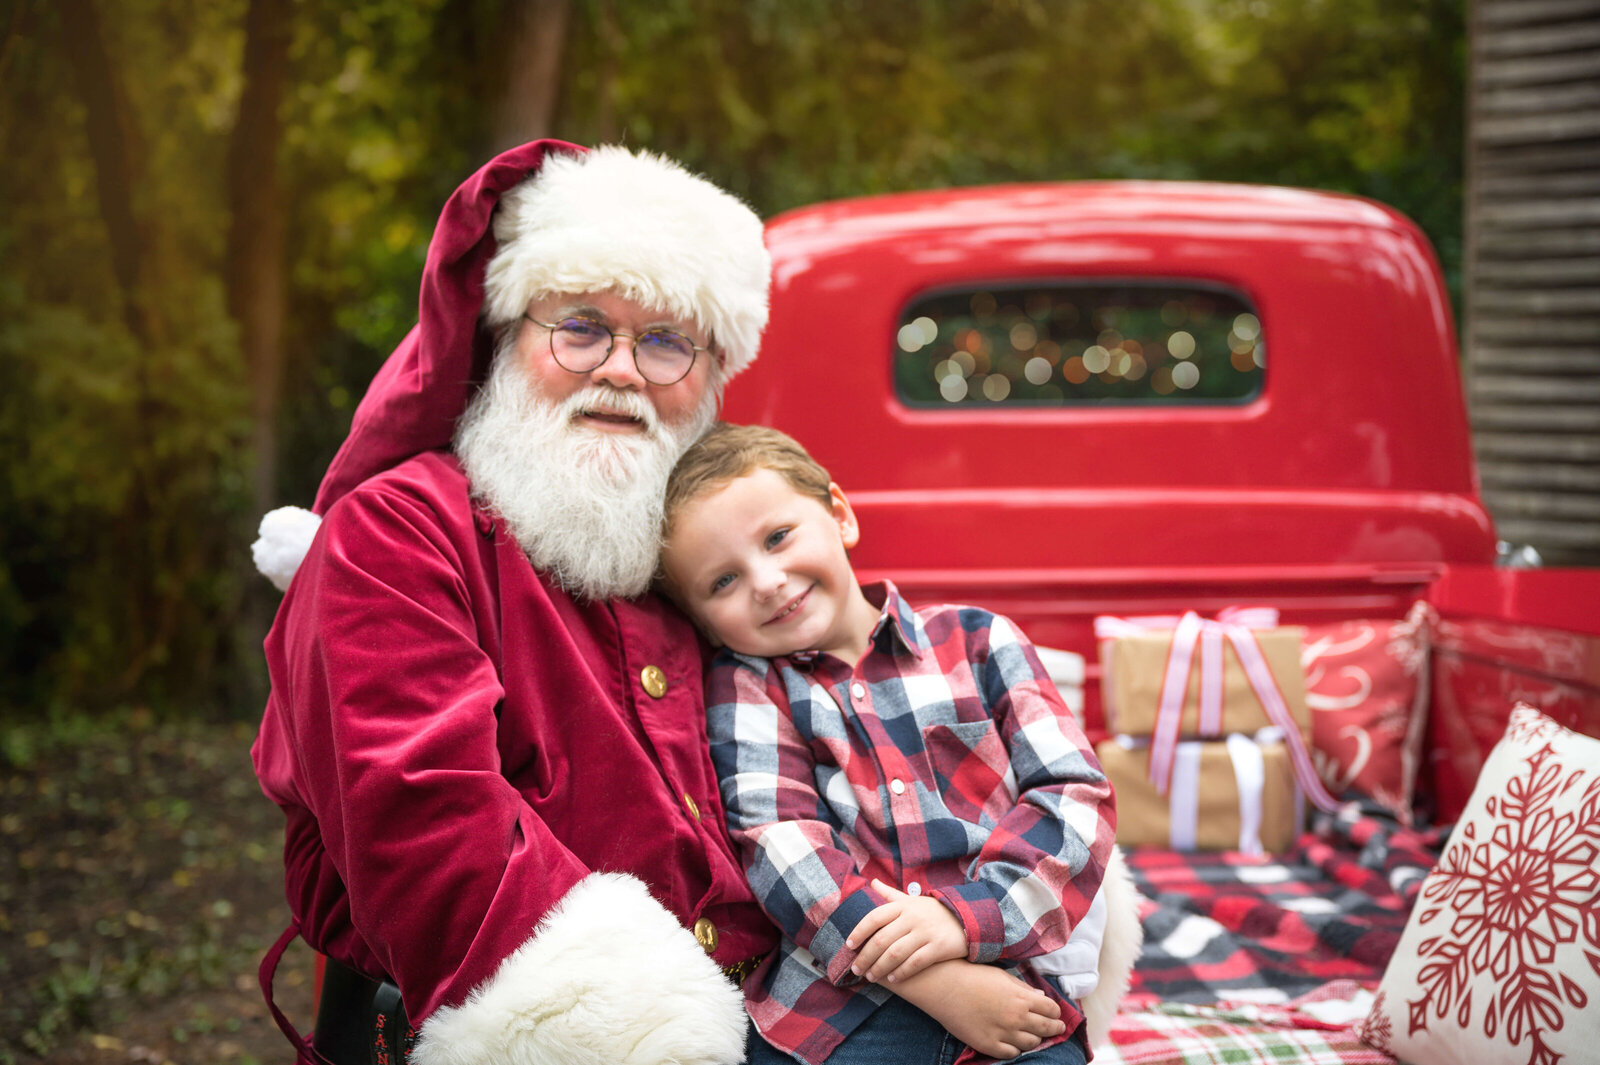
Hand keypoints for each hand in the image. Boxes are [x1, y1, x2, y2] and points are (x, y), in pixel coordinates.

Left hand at [846, 878, 967, 983]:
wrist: (967, 919)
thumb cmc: (932, 911)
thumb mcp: (912, 900)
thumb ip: (890, 894)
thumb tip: (873, 882)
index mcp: (903, 906)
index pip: (874, 918)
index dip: (859, 932)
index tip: (849, 946)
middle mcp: (912, 917)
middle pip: (881, 940)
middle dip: (865, 957)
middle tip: (856, 970)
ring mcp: (926, 932)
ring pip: (895, 954)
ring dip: (879, 968)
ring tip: (871, 977)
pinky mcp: (938, 947)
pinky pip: (915, 963)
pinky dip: (901, 972)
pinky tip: (893, 979)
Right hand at [893, 960, 1065, 1059]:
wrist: (944, 986)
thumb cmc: (973, 976)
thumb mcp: (1002, 976)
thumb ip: (1023, 988)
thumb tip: (1041, 996)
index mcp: (1022, 997)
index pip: (1051, 1009)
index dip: (1056, 1012)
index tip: (1056, 1014)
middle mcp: (1016, 1017)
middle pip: (1046, 1028)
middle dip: (1054, 1028)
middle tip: (1057, 1029)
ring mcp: (1003, 1033)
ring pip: (1031, 1044)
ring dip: (1035, 1040)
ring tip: (1034, 1037)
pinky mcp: (988, 1044)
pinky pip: (1010, 1054)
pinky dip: (1016, 1050)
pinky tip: (1015, 1045)